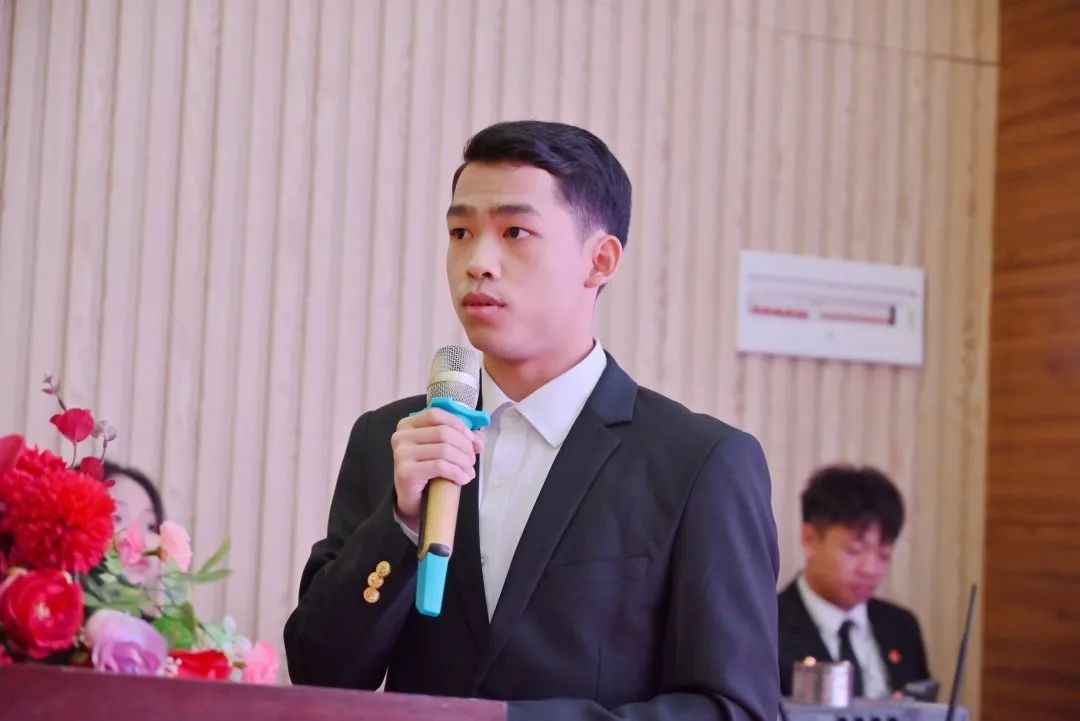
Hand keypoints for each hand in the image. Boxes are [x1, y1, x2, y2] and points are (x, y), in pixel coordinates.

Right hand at [391, 408, 483, 532]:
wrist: (413, 500)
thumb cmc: (429, 471)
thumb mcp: (443, 449)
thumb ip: (460, 438)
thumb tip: (479, 440)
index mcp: (408, 424)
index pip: (436, 414)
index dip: (458, 425)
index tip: (472, 441)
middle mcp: (401, 436)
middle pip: (443, 432)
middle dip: (464, 447)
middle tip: (472, 461)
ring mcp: (402, 454)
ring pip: (444, 449)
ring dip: (463, 462)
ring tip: (469, 472)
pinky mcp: (406, 471)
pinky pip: (440, 466)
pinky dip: (457, 472)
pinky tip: (463, 479)